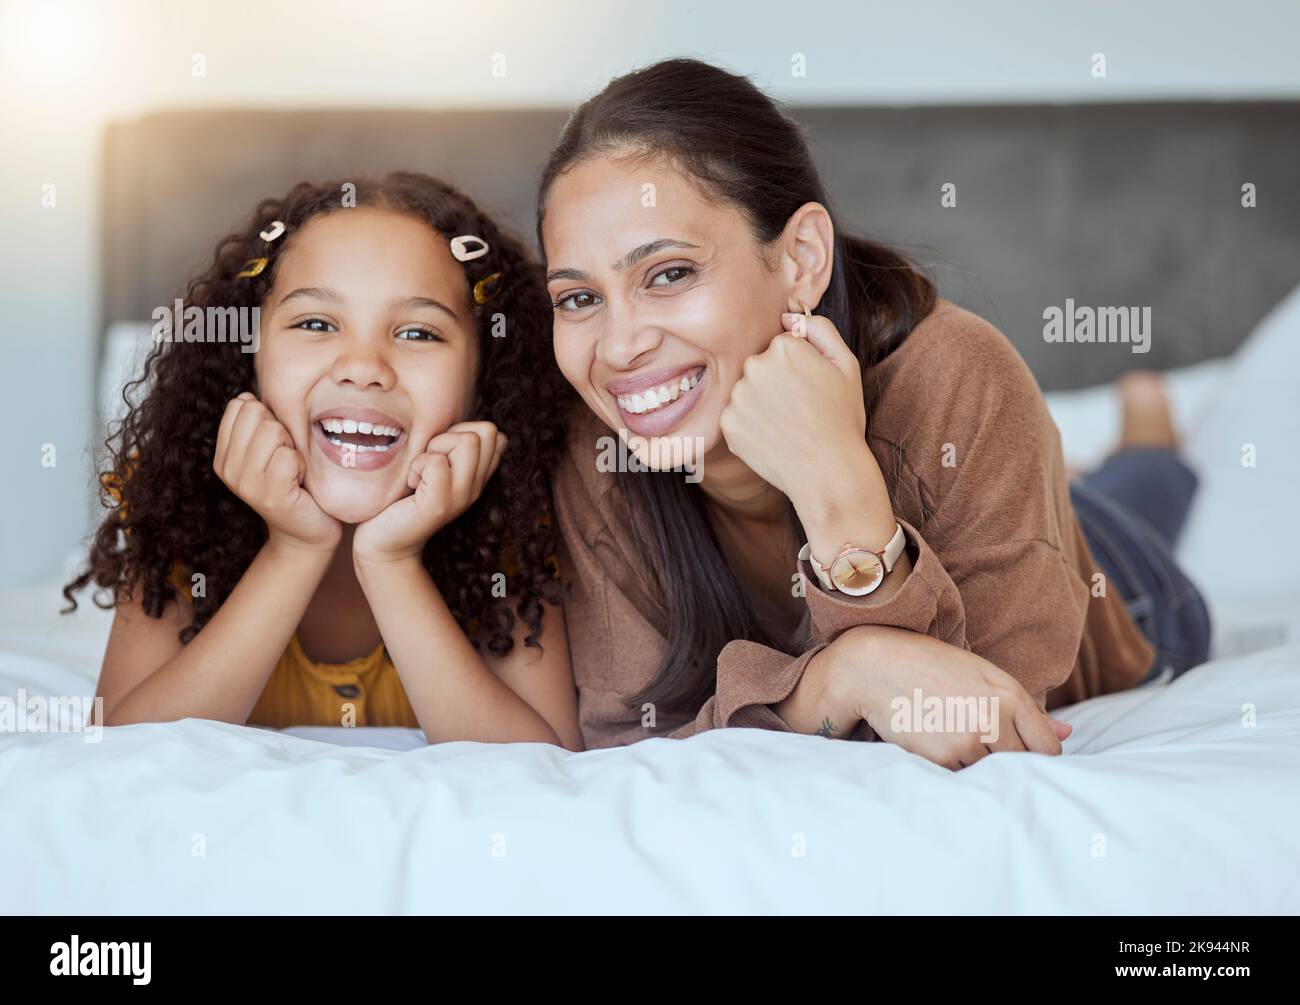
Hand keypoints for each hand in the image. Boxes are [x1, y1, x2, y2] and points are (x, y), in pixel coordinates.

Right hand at [214, 392, 340, 552]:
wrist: (306, 532)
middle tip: (286, 459)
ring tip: (293, 471)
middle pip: (257, 414)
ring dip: (293, 448)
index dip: (267, 418)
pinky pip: (289, 455)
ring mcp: (246, 483)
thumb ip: (257, 425)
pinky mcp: (270, 494)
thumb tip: (247, 396)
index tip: (274, 445)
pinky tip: (299, 483)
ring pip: (273, 431)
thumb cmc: (293, 484)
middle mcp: (228, 469)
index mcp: (223, 455)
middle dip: (281, 431)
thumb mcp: (269, 451)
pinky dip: (302, 464)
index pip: (239, 406)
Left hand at [353, 421, 506, 564]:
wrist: (384, 543)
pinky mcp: (439, 504)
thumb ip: (447, 447)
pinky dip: (417, 465)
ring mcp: (461, 496)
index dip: (465, 431)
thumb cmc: (401, 499)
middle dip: (451, 435)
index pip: (495, 434)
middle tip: (428, 460)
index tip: (440, 452)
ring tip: (419, 471)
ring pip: (467, 441)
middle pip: (486, 430)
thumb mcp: (430, 467)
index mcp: (477, 476)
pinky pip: (436, 461)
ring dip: (435, 448)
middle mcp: (475, 486)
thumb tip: (455, 419)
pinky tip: (410, 484)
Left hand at [719, 312, 894, 556]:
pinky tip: (773, 438)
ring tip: (787, 425)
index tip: (810, 389)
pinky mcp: (727, 424)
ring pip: (747, 391)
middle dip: (776, 383)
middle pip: (760, 366)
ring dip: (761, 404)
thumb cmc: (842, 419)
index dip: (799, 368)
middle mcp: (754, 366)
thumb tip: (789, 318)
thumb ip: (820, 329)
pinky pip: (736, 416)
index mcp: (784, 348)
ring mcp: (737, 396)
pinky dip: (750, 426)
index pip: (782, 346)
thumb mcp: (846, 364)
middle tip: (799, 409)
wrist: (828, 472)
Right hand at [821, 624, 1073, 769]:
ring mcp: (970, 740)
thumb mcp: (982, 675)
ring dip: (979, 768)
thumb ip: (1026, 708)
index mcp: (1010, 695)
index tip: (1020, 755)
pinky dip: (954, 770)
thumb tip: (1069, 732)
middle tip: (979, 748)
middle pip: (1022, 766)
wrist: (875, 666)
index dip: (1036, 757)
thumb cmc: (930, 665)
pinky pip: (963, 777)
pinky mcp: (943, 757)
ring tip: (952, 739)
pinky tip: (936, 744)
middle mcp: (996, 718)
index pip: (1047, 748)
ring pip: (992, 775)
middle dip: (1008, 764)